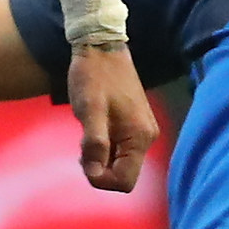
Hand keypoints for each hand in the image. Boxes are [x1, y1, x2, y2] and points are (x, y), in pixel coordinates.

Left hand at [70, 45, 153, 191]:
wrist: (101, 47)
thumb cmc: (94, 77)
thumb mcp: (90, 111)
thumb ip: (94, 144)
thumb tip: (94, 173)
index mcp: (139, 137)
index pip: (125, 181)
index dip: (101, 179)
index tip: (83, 160)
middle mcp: (147, 138)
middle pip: (124, 174)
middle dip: (100, 168)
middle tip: (82, 147)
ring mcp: (143, 131)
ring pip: (121, 162)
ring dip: (101, 157)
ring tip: (87, 134)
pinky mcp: (135, 125)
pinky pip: (121, 149)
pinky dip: (105, 148)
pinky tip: (94, 130)